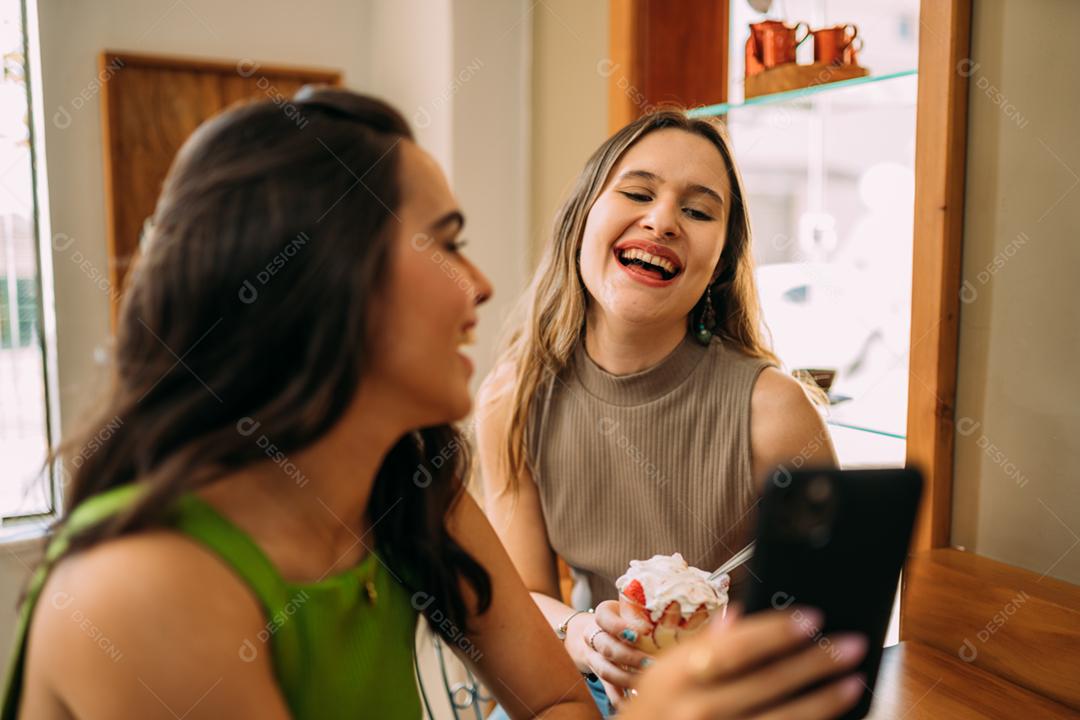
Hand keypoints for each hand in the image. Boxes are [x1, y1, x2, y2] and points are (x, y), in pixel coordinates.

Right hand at [565, 601, 650, 708]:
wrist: (596, 631)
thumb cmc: (622, 617)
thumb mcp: (629, 608)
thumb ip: (644, 613)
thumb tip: (677, 617)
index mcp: (603, 615)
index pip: (604, 618)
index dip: (620, 626)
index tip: (644, 631)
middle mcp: (594, 636)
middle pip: (606, 647)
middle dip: (629, 656)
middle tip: (651, 662)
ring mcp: (595, 657)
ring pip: (605, 670)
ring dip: (626, 678)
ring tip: (647, 681)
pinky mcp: (600, 676)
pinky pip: (607, 689)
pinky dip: (619, 698)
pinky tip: (633, 702)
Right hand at [620, 607, 868, 719]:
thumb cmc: (657, 710)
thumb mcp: (666, 674)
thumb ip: (703, 646)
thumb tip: (740, 613)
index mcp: (676, 677)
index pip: (733, 647)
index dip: (776, 631)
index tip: (812, 617)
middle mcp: (696, 710)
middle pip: (767, 683)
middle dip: (815, 662)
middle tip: (851, 644)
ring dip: (824, 701)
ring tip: (854, 682)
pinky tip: (830, 717)